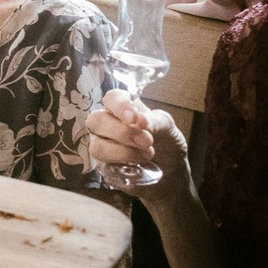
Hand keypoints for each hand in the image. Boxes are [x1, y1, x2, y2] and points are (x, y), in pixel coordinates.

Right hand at [84, 91, 188, 206]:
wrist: (172, 169)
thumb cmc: (166, 141)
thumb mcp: (166, 126)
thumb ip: (153, 120)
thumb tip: (139, 121)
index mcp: (122, 108)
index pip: (110, 98)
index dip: (119, 106)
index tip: (134, 119)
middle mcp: (107, 124)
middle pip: (95, 121)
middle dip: (122, 132)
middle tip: (147, 141)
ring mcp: (103, 145)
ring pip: (97, 147)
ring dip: (125, 152)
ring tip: (147, 155)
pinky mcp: (105, 167)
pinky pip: (105, 168)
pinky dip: (125, 167)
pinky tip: (139, 166)